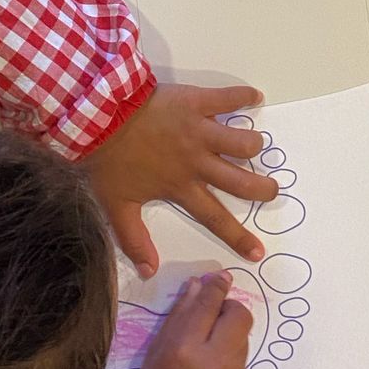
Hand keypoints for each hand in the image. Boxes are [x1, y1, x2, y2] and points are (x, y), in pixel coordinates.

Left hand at [84, 83, 279, 277]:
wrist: (96, 116)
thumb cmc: (107, 161)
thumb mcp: (116, 206)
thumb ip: (134, 240)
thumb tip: (150, 272)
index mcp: (181, 187)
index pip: (216, 218)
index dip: (238, 237)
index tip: (258, 252)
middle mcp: (197, 162)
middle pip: (241, 181)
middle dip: (263, 189)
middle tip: (271, 189)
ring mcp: (199, 131)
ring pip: (242, 142)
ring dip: (252, 145)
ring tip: (252, 146)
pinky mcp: (196, 102)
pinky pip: (227, 98)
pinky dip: (244, 96)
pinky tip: (255, 97)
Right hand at [127, 273, 252, 368]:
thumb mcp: (155, 354)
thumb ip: (178, 318)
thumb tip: (197, 286)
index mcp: (184, 348)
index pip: (209, 303)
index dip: (215, 285)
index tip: (218, 276)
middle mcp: (214, 359)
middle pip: (239, 314)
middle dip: (229, 306)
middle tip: (214, 312)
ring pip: (243, 336)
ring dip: (229, 331)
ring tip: (208, 344)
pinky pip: (241, 358)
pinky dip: (229, 354)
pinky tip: (211, 368)